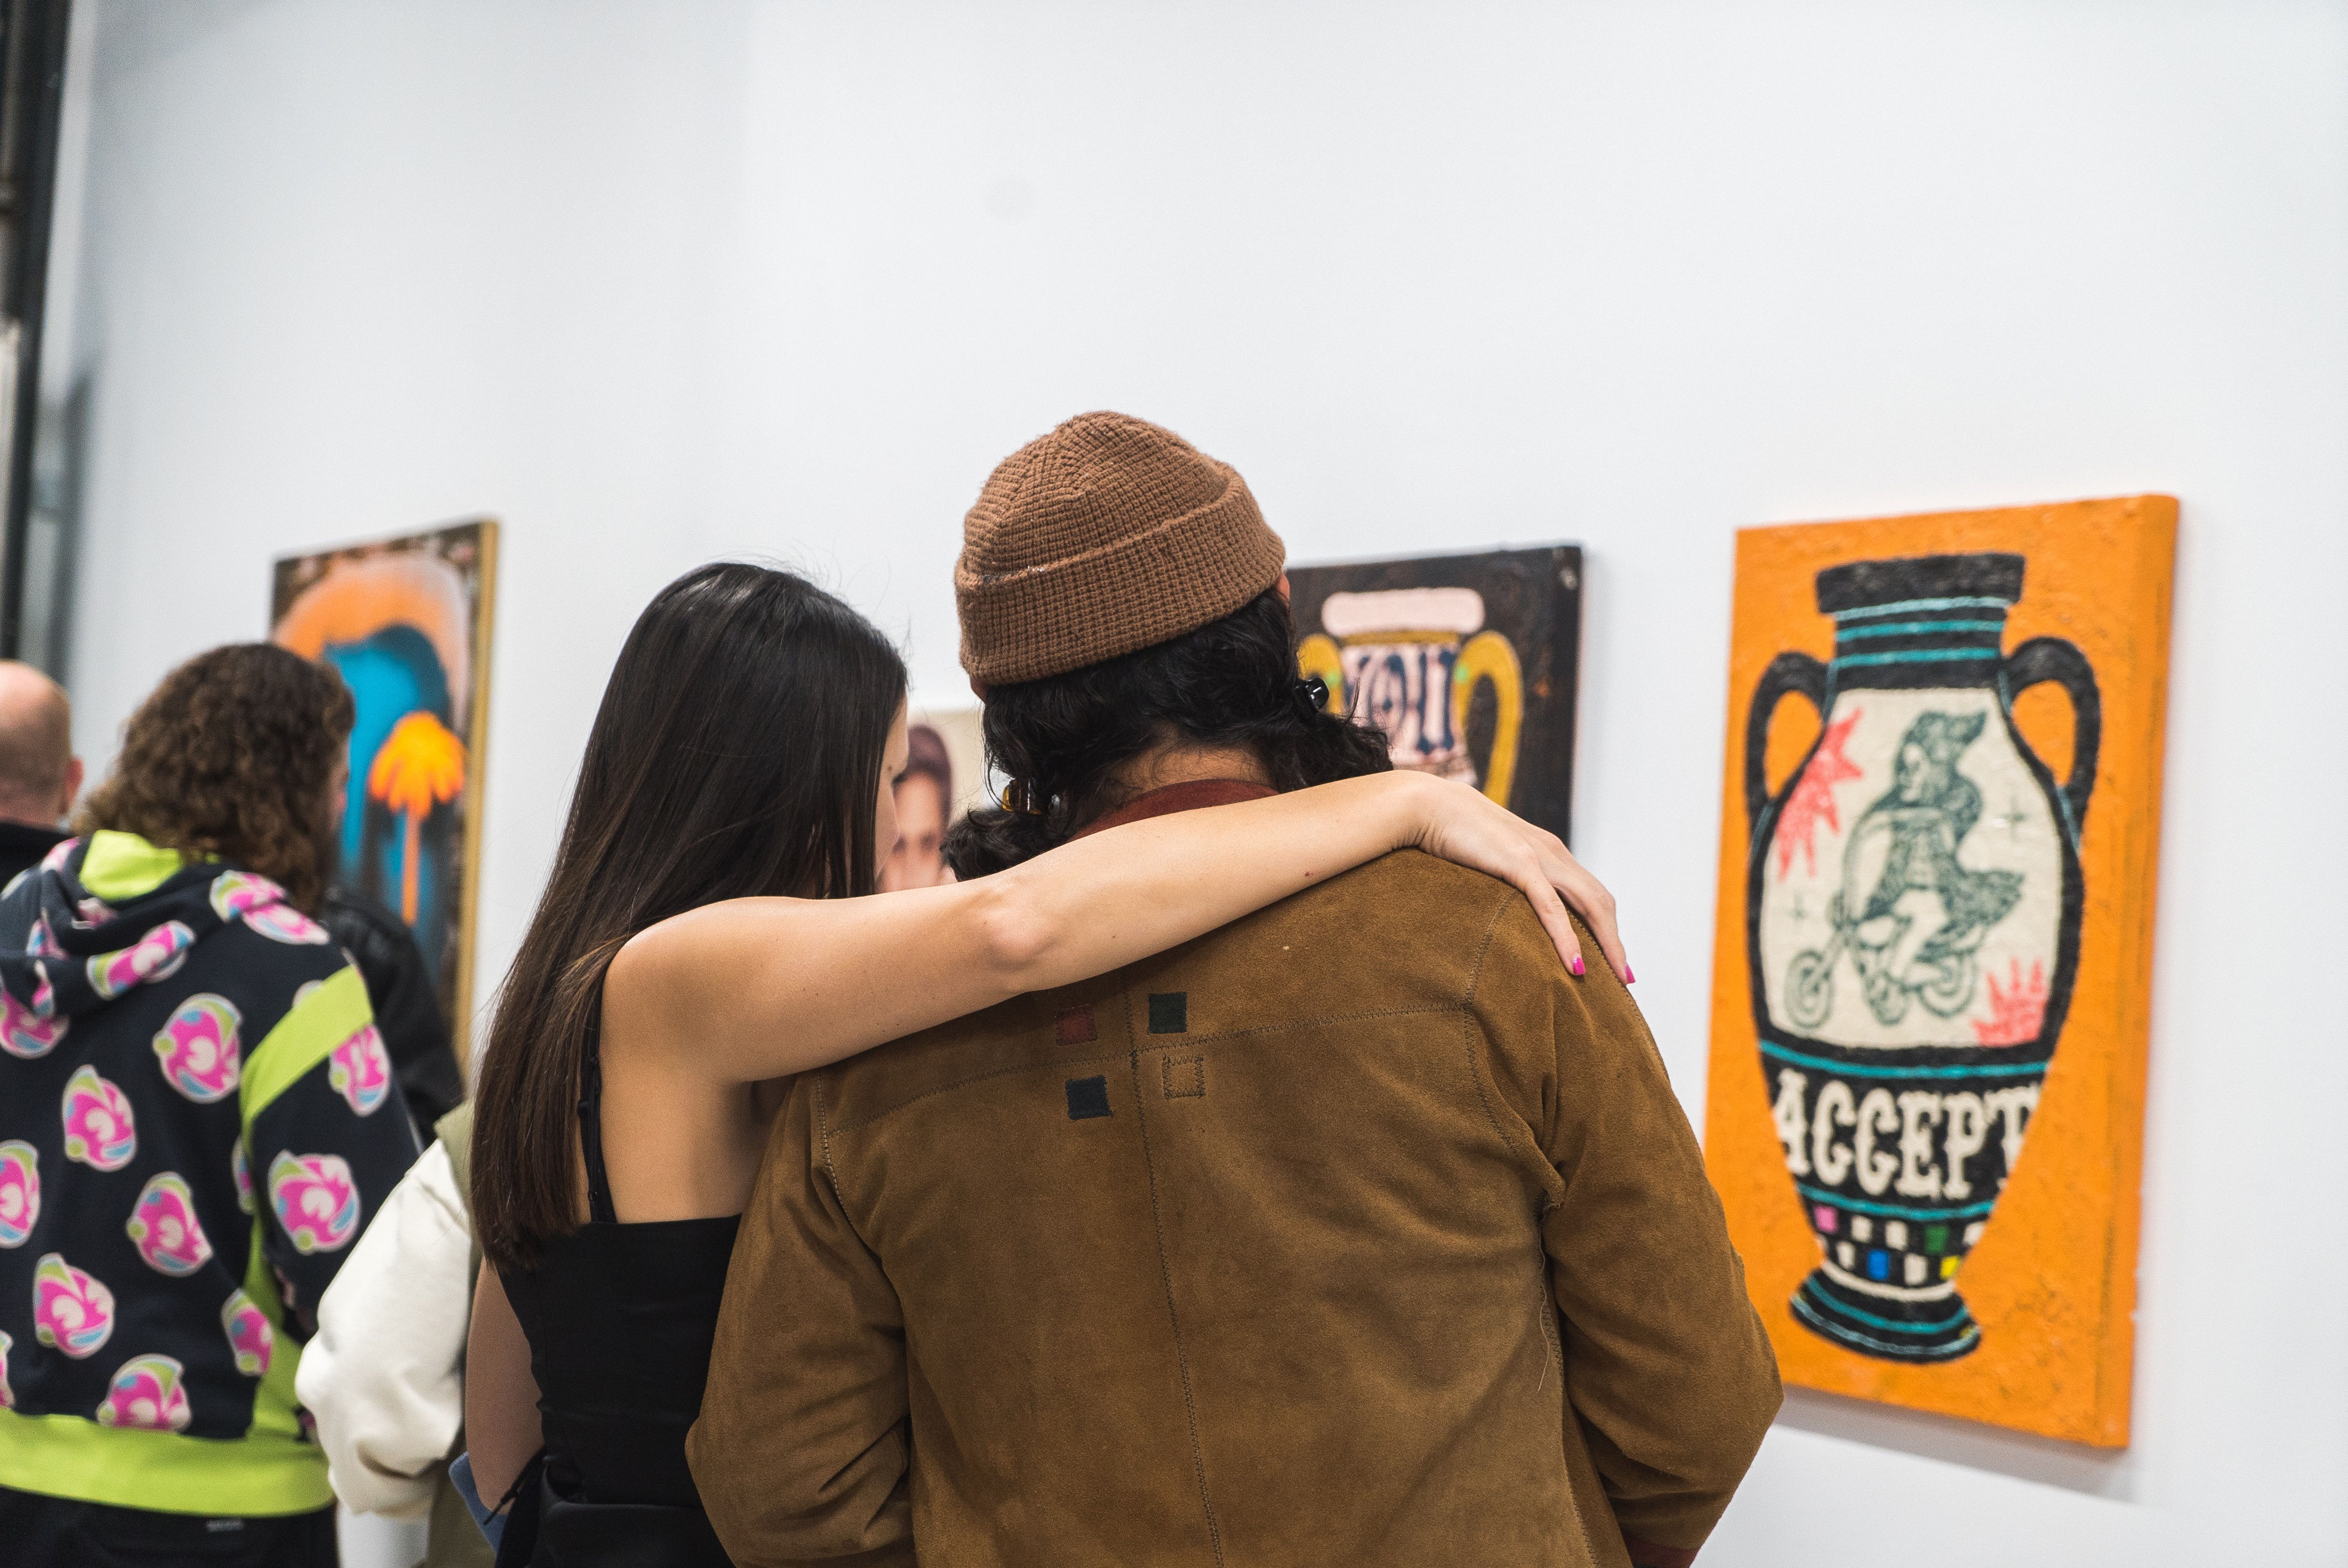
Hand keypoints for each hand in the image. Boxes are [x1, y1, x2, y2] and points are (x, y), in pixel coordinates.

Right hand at [1405, 775, 1630, 982]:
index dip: (1606, 925)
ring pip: (1589, 904)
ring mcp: (1538, 856)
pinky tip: (1575, 965)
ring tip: (1616, 978)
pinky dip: (1567, 938)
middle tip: (1625, 979)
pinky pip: (1551, 907)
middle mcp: (1552, 852)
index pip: (1590, 891)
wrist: (1426, 805)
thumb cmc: (1450, 831)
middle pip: (1600, 901)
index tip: (1612, 958)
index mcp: (1548, 851)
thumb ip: (1505, 874)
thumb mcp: (1489, 855)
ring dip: (1607, 943)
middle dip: (1615, 941)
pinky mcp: (1518, 863)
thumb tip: (1505, 904)